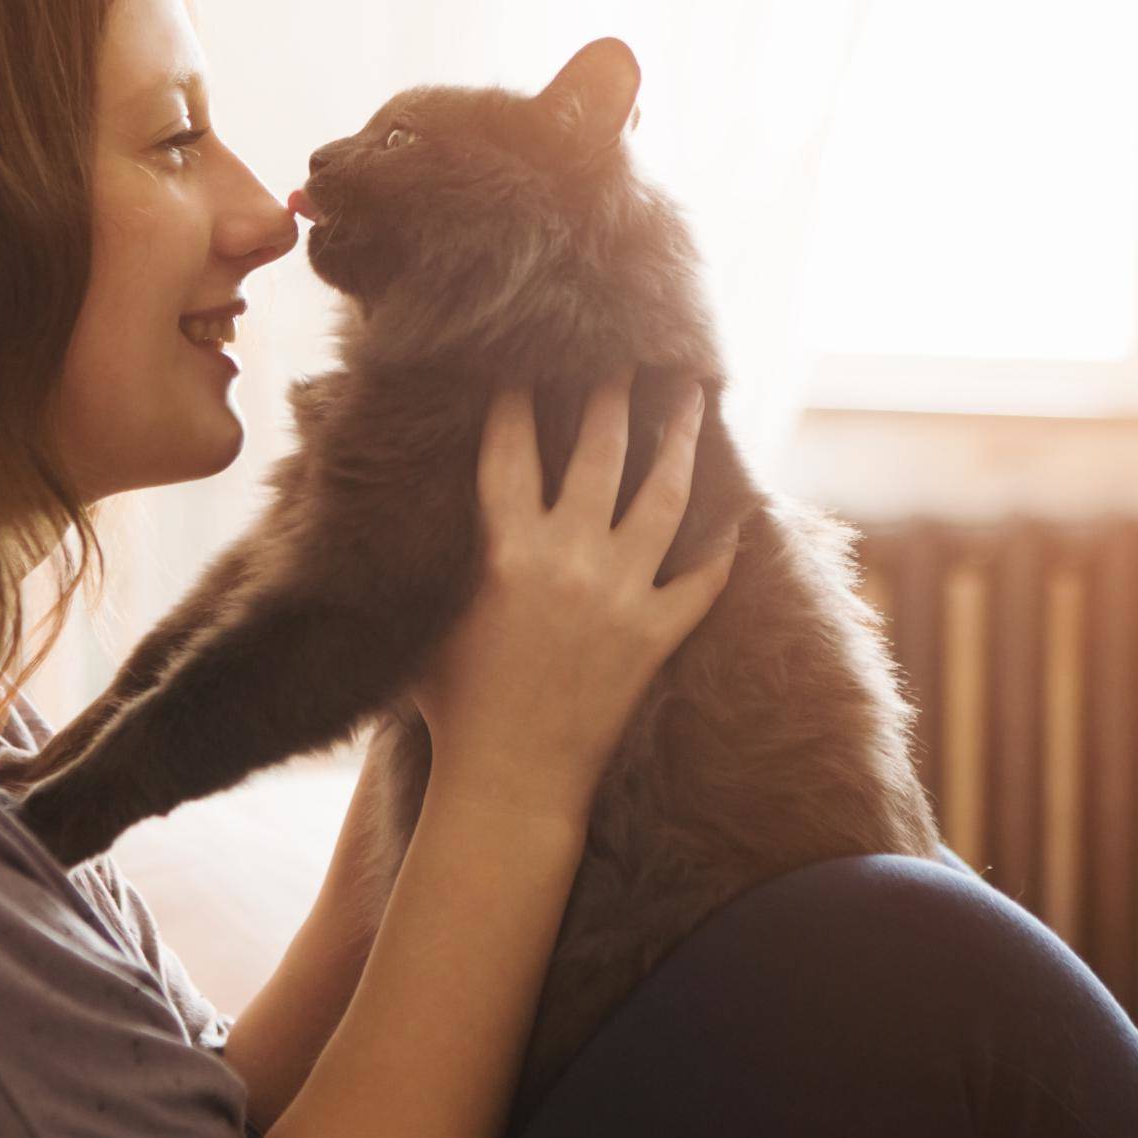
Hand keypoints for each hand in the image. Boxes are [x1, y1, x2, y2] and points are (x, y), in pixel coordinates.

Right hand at [412, 370, 735, 827]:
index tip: (526, 358)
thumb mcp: (427, 621)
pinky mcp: (656, 638)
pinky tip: (738, 517)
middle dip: (612, 395)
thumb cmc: (453, 707)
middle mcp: (569, 560)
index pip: (511, 450)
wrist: (509, 783)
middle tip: (626, 354)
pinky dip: (722, 548)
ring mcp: (621, 597)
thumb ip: (433, 562)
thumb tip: (399, 515)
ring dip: (680, 442)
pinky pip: (702, 582)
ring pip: (665, 500)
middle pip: (600, 454)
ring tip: (692, 400)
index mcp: (505, 550)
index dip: (518, 399)